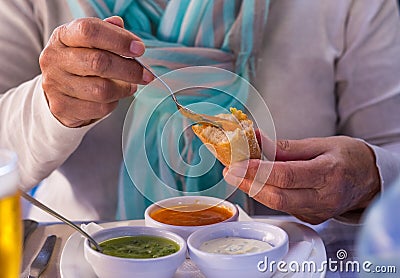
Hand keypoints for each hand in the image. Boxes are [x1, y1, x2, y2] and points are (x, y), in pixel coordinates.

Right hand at [39, 16, 152, 126]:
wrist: (58, 91)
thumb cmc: (80, 62)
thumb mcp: (88, 43)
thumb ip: (106, 32)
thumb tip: (120, 24)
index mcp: (62, 36)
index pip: (89, 31)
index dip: (119, 39)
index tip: (139, 49)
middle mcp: (54, 58)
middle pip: (99, 62)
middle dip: (129, 69)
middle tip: (145, 74)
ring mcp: (55, 84)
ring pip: (102, 89)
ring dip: (124, 89)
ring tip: (130, 86)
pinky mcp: (62, 107)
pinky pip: (99, 108)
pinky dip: (113, 103)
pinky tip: (114, 97)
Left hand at [223, 131, 379, 223]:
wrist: (369, 180)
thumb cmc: (347, 157)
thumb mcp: (321, 143)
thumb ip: (287, 147)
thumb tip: (256, 139)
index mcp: (328, 174)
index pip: (286, 176)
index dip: (258, 171)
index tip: (236, 164)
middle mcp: (324, 198)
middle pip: (277, 197)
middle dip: (248, 184)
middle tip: (230, 171)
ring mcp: (318, 212)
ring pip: (277, 205)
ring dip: (254, 189)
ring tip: (238, 174)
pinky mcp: (312, 217)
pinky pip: (284, 208)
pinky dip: (267, 194)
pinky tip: (256, 182)